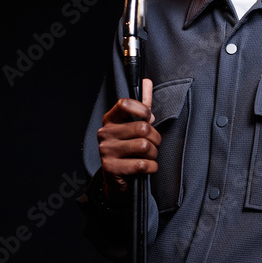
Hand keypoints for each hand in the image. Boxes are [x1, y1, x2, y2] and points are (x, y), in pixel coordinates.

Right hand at [96, 78, 160, 194]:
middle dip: (156, 139)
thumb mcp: (134, 127)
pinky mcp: (111, 168)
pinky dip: (152, 167)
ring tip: (149, 157)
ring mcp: (106, 150)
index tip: (148, 119)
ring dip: (154, 154)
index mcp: (110, 120)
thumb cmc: (129, 150)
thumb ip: (141, 106)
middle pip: (143, 128)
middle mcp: (105, 133)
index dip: (142, 110)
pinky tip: (147, 168)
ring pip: (144, 146)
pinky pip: (142, 164)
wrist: (118, 180)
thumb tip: (146, 82)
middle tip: (153, 145)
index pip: (125, 103)